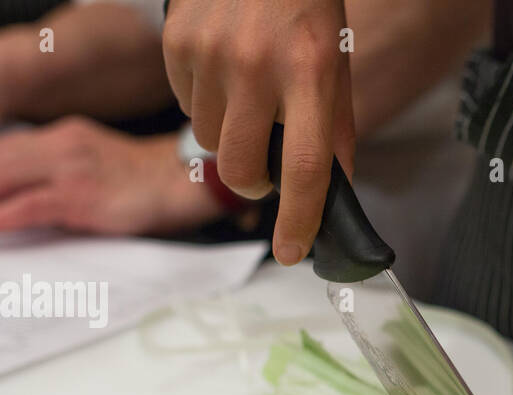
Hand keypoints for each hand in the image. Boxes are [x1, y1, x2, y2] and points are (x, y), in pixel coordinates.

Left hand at [0, 119, 225, 236]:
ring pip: (5, 178)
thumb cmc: (149, 185)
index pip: (9, 148)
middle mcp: (64, 146)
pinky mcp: (81, 197)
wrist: (186, 183)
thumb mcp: (99, 170)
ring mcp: (72, 170)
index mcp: (68, 137)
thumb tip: (33, 202)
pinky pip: (28, 205)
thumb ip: (66, 177)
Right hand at [163, 0, 355, 264]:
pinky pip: (185, 102)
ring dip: (230, 134)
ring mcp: (210, 51)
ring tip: (248, 94)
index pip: (305, 168)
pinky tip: (224, 67)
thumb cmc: (307, 7)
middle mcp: (257, 63)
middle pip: (242, 168)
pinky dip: (206, 100)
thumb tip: (328, 196)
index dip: (299, 220)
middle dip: (254, 183)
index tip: (293, 251)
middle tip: (266, 170)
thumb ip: (334, 132)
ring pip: (209, 139)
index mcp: (311, 70)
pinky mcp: (176, 39)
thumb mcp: (336, 64)